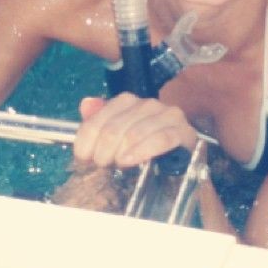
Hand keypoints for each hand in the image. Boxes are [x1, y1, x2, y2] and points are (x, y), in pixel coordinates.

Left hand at [73, 93, 196, 167]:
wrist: (180, 154)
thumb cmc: (143, 145)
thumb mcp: (117, 135)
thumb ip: (98, 121)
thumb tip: (86, 104)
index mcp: (127, 101)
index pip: (97, 120)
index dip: (86, 141)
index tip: (84, 159)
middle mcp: (146, 104)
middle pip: (114, 128)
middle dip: (103, 151)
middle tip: (102, 166)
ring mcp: (167, 115)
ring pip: (134, 133)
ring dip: (120, 153)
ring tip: (116, 165)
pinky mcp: (183, 131)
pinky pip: (160, 139)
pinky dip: (142, 151)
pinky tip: (130, 160)